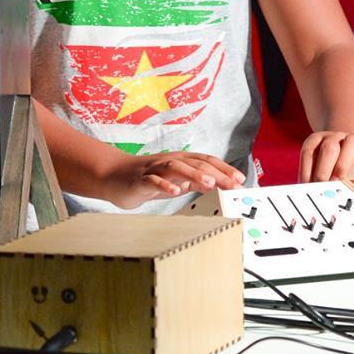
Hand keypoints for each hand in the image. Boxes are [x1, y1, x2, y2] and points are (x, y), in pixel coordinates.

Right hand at [102, 151, 244, 207]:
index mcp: (180, 161)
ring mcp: (153, 169)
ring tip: (209, 184)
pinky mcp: (139, 179)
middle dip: (216, 174)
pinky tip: (175, 192)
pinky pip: (152, 180)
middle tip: (232, 185)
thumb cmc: (146, 180)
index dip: (224, 169)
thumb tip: (216, 185)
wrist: (113, 176)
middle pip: (195, 163)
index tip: (240, 180)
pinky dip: (164, 185)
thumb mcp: (174, 181)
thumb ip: (193, 181)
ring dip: (193, 174)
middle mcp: (169, 161)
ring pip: (176, 167)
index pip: (206, 161)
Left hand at [298, 130, 353, 183]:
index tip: (306, 186)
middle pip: (329, 147)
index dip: (306, 169)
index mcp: (318, 139)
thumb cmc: (331, 162)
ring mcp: (353, 139)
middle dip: (324, 168)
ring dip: (343, 164)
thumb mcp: (319, 166)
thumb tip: (309, 196)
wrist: (351, 148)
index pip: (308, 151)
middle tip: (323, 186)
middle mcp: (335, 137)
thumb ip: (314, 177)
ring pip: (352, 143)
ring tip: (340, 181)